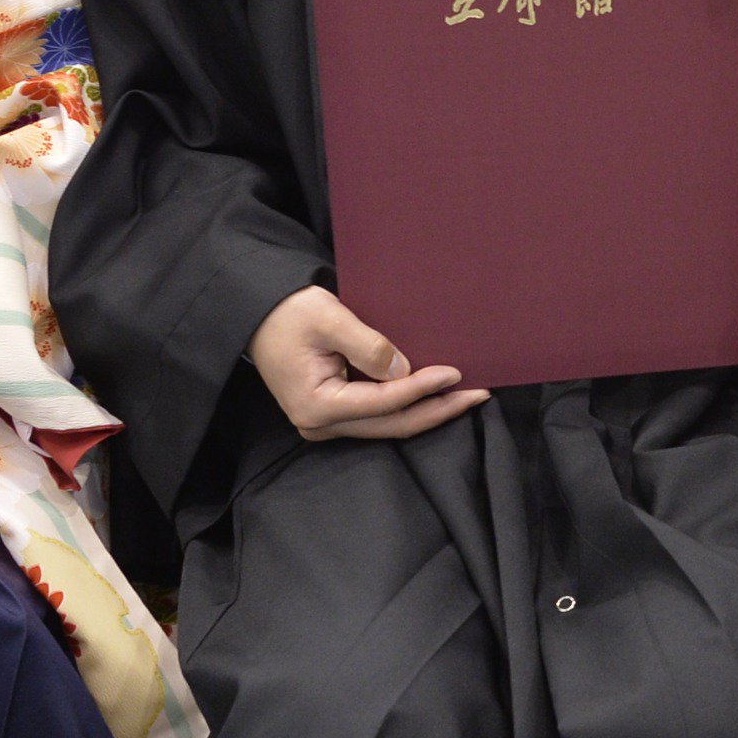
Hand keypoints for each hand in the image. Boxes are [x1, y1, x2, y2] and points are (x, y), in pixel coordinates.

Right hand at [247, 285, 482, 440]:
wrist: (259, 315)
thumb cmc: (289, 312)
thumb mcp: (328, 318)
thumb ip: (368, 346)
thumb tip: (405, 370)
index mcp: (317, 405)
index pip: (383, 402)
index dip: (422, 388)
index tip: (456, 373)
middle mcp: (320, 424)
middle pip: (392, 424)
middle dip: (438, 409)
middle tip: (478, 394)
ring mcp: (327, 424)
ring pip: (389, 424)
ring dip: (428, 410)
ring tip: (466, 395)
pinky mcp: (334, 414)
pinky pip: (379, 416)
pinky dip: (409, 405)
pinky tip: (436, 394)